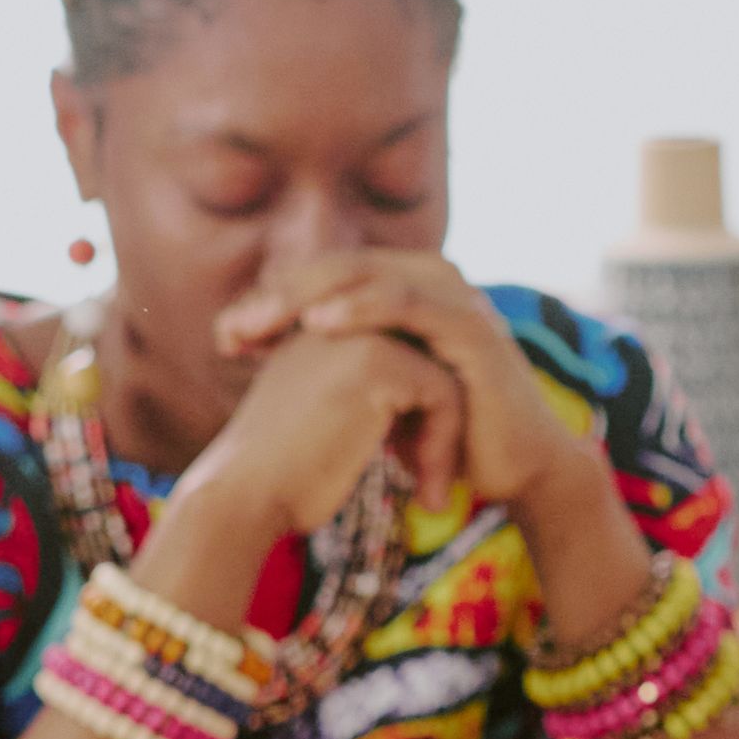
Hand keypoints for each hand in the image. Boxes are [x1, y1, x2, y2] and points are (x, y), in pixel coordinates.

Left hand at [217, 252, 603, 537]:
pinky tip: (319, 325)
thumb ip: (339, 364)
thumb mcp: (381, 395)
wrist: (515, 471)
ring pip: (369, 275)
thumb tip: (266, 355)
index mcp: (407, 290)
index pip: (326, 280)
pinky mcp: (473, 327)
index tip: (222, 340)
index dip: (272, 303)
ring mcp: (456, 299)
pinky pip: (408, 304)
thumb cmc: (445, 437)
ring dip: (309, 295)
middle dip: (280, 294)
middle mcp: (432, 282)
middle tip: (232, 327)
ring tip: (263, 321)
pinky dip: (360, 308)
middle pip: (341, 267)